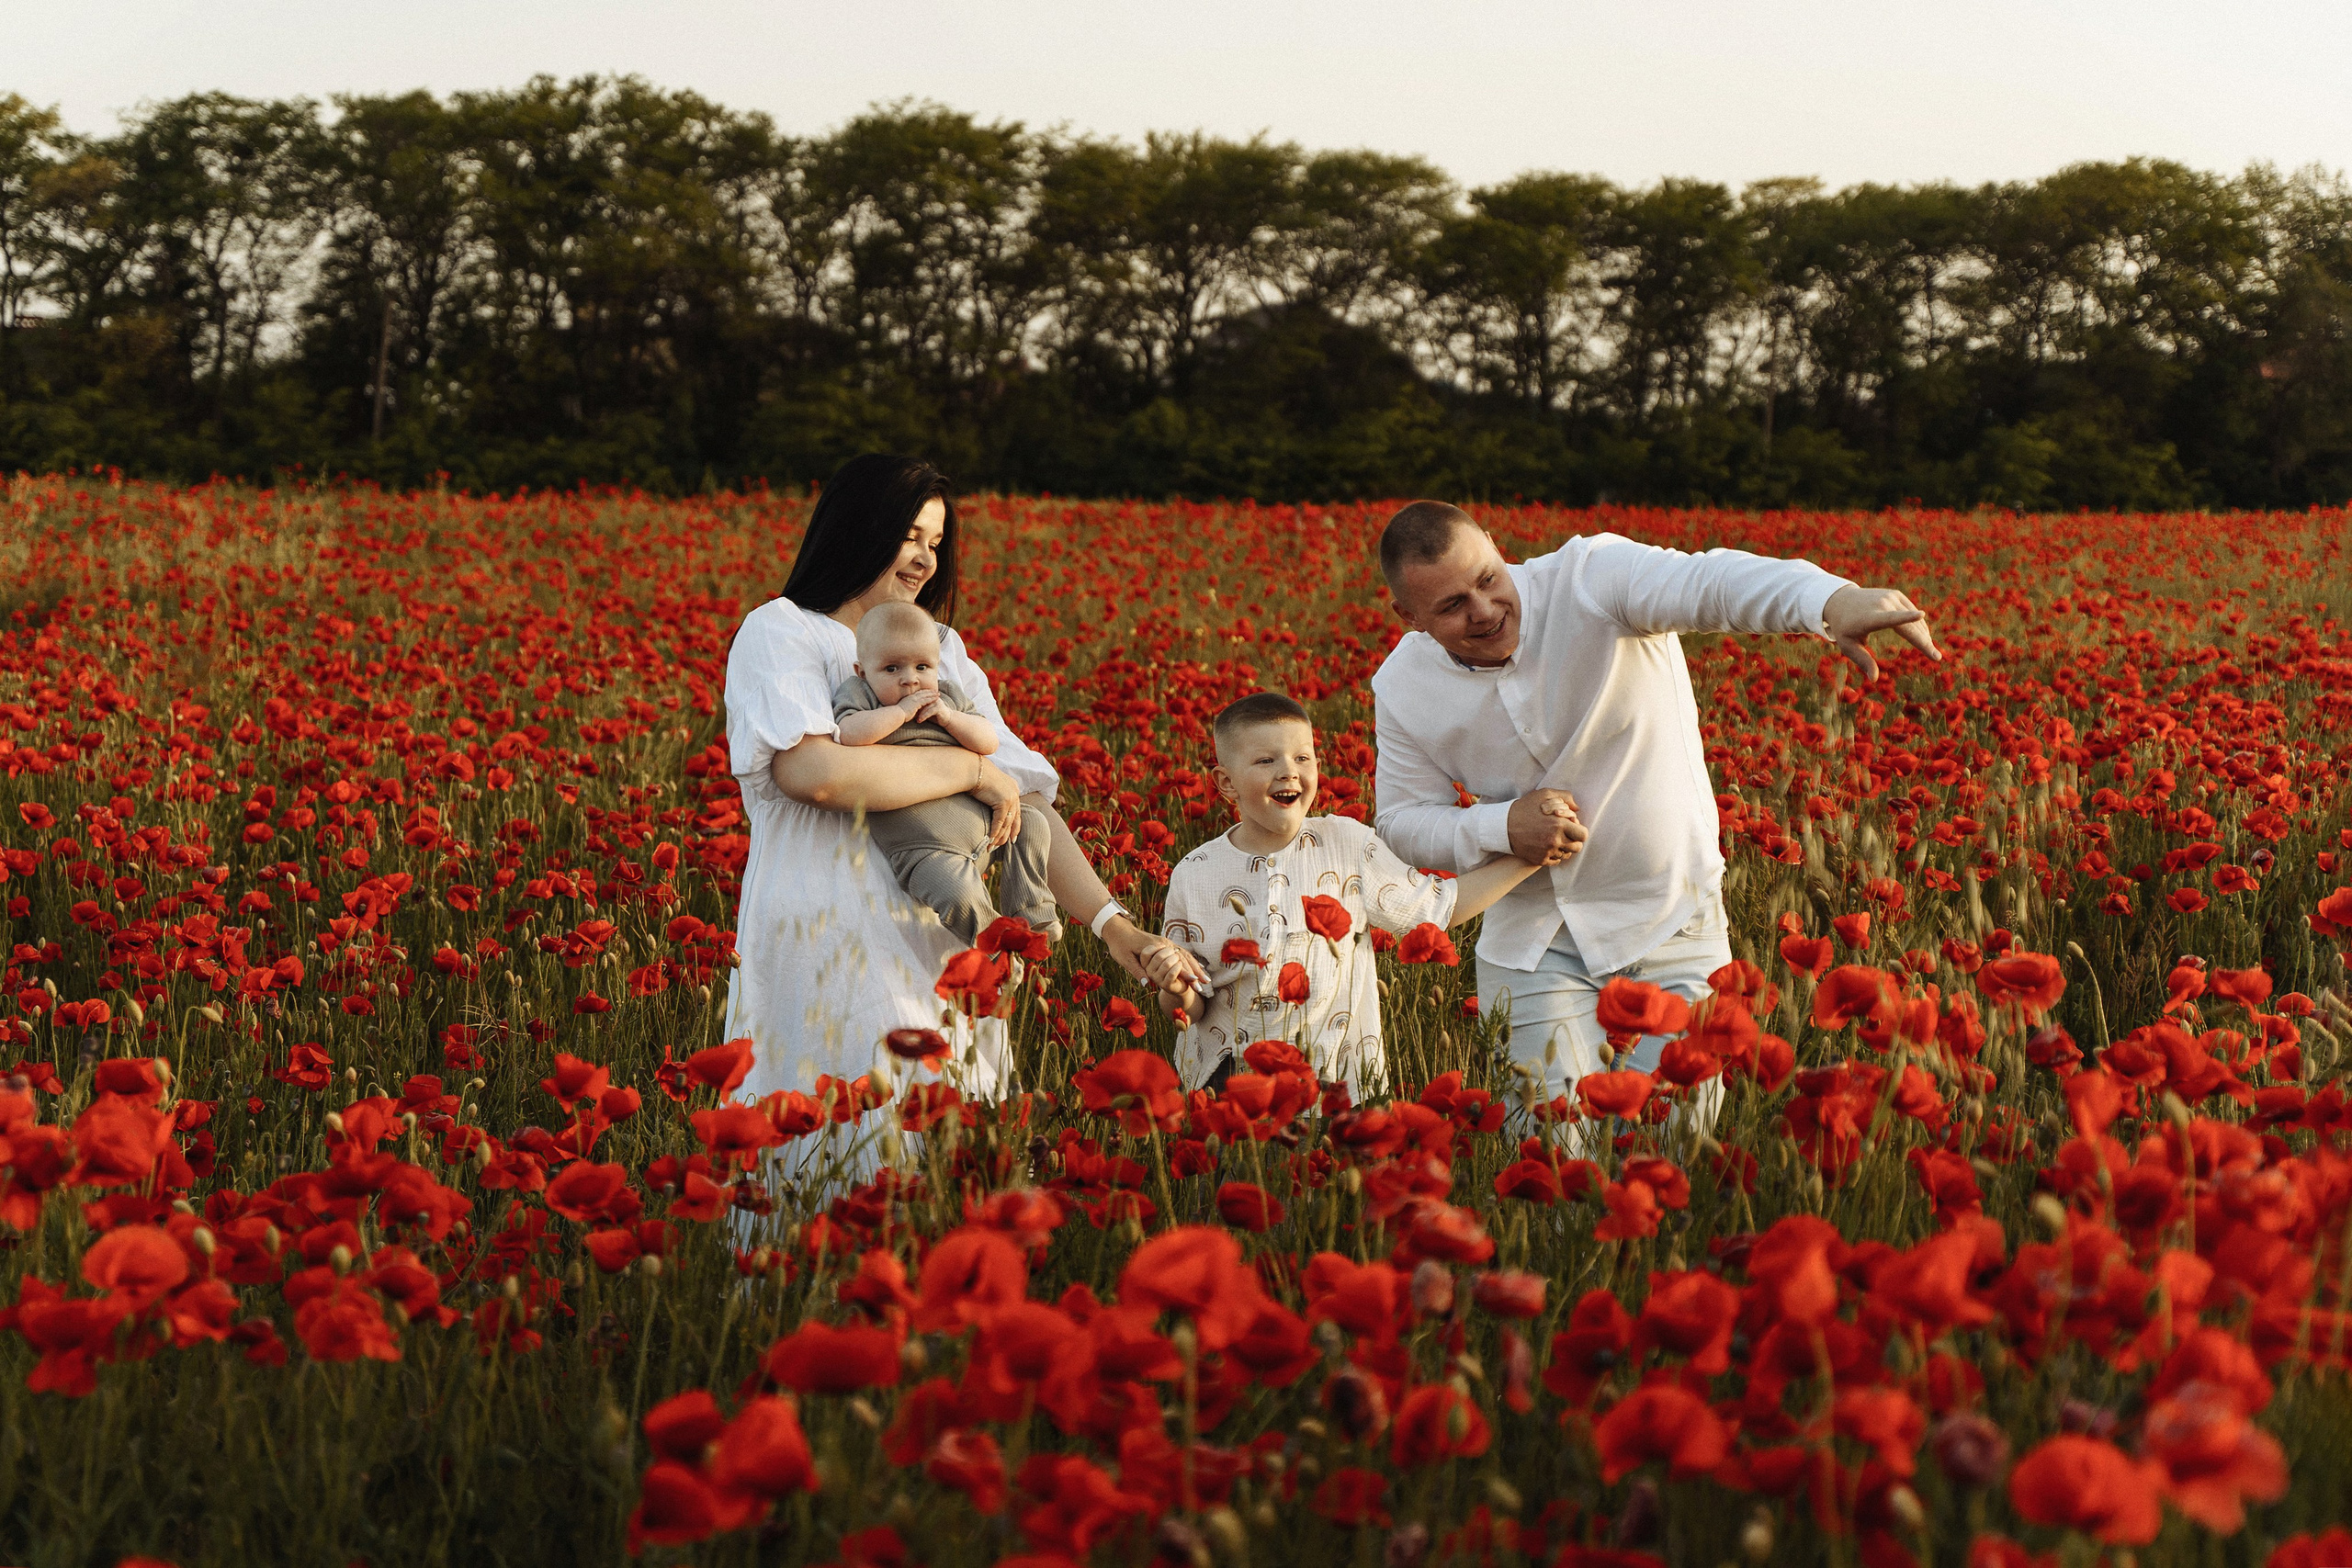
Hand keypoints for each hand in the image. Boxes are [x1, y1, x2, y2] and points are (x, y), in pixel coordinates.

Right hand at [899, 691, 938, 720]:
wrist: (897, 714)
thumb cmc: (899, 714)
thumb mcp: (905, 709)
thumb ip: (910, 709)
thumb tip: (913, 711)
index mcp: (909, 698)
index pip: (918, 693)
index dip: (924, 692)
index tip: (928, 691)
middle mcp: (912, 697)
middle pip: (923, 692)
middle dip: (929, 691)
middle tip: (935, 691)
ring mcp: (914, 699)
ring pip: (926, 695)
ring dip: (932, 694)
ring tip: (938, 694)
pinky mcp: (917, 703)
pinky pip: (926, 700)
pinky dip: (931, 699)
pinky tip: (936, 699)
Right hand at [970, 759, 1022, 848]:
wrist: (970, 769)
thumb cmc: (974, 776)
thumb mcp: (987, 787)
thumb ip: (992, 796)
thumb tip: (988, 805)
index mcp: (1012, 788)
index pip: (1016, 811)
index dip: (1014, 825)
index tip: (1012, 837)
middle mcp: (1014, 792)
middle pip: (1014, 819)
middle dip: (1009, 834)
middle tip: (1004, 845)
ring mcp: (1011, 796)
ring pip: (1007, 822)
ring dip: (1000, 836)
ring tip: (993, 846)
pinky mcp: (1004, 801)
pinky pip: (1000, 821)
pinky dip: (995, 832)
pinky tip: (990, 840)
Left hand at [1104, 919, 1207, 989]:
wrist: (1118, 929)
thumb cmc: (1120, 945)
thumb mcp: (1125, 959)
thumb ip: (1137, 971)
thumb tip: (1146, 983)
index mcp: (1156, 947)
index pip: (1175, 962)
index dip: (1186, 973)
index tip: (1195, 983)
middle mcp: (1164, 943)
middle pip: (1184, 958)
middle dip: (1196, 971)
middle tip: (1206, 983)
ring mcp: (1166, 942)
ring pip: (1185, 955)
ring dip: (1196, 966)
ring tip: (1206, 978)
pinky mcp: (1164, 943)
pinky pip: (1181, 952)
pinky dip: (1190, 960)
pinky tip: (1197, 967)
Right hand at [1507, 788, 1587, 866]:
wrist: (1503, 825)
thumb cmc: (1525, 808)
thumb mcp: (1545, 794)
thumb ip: (1566, 797)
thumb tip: (1577, 809)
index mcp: (1559, 825)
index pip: (1583, 835)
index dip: (1580, 830)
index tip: (1573, 827)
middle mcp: (1555, 841)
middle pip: (1577, 847)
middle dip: (1574, 840)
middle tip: (1565, 834)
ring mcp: (1547, 852)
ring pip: (1567, 855)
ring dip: (1564, 847)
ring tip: (1554, 839)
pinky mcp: (1540, 860)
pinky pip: (1556, 861)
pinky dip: (1554, 854)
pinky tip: (1547, 845)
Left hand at [1823, 584, 1940, 681]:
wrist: (1841, 600)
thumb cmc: (1844, 628)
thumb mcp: (1848, 646)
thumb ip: (1862, 660)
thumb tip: (1874, 679)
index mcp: (1870, 618)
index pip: (1890, 619)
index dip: (1906, 618)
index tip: (1921, 614)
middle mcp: (1881, 605)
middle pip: (1909, 626)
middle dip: (1924, 642)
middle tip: (1937, 658)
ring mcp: (1890, 597)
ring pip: (1913, 619)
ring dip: (1923, 635)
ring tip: (1930, 650)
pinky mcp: (1895, 594)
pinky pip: (1911, 611)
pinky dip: (1917, 624)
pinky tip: (1923, 635)